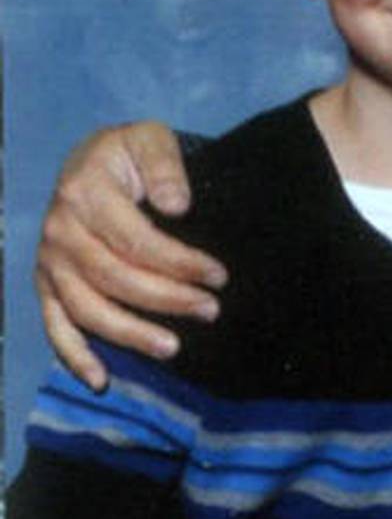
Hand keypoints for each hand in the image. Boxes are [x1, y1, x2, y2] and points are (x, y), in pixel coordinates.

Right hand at [36, 121, 224, 388]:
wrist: (92, 160)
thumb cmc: (129, 154)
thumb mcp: (150, 139)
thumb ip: (165, 166)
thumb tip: (176, 206)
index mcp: (85, 193)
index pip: (137, 241)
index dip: (179, 263)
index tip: (218, 276)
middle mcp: (59, 230)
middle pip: (115, 278)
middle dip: (167, 299)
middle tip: (210, 310)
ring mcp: (49, 261)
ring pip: (87, 308)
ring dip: (129, 333)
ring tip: (173, 347)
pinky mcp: (46, 283)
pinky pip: (55, 325)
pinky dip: (73, 355)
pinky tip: (101, 379)